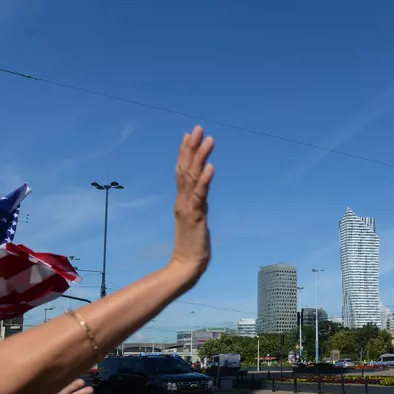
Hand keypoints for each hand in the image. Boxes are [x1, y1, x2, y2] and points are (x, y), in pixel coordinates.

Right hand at [170, 125, 215, 283]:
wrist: (187, 265)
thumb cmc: (192, 245)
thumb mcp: (195, 219)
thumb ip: (196, 205)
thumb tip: (200, 195)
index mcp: (182, 200)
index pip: (182, 171)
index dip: (185, 152)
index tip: (190, 134)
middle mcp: (183, 200)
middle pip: (185, 168)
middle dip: (191, 147)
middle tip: (198, 128)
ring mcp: (188, 207)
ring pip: (192, 177)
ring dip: (200, 157)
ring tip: (208, 139)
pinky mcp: (196, 217)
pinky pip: (201, 195)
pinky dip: (205, 180)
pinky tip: (211, 167)